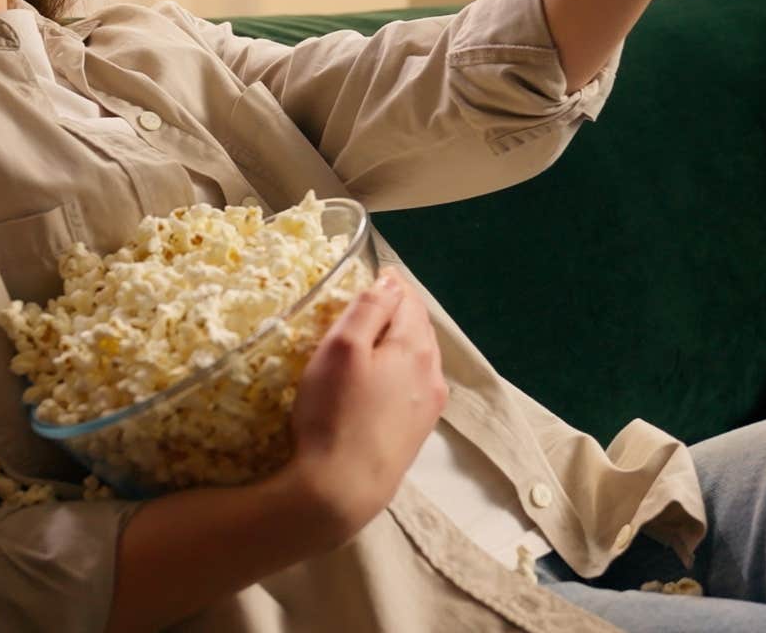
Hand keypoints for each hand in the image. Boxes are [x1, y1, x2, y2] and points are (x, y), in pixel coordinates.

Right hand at [273, 268, 447, 548]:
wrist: (342, 491)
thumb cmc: (334, 414)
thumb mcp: (341, 349)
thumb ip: (368, 309)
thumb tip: (391, 282)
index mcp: (415, 348)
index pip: (408, 300)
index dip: (389, 284)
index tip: (371, 275)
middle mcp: (431, 375)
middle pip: (418, 329)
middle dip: (397, 311)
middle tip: (367, 304)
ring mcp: (427, 408)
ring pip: (417, 359)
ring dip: (399, 343)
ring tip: (371, 340)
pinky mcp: (415, 434)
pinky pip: (412, 387)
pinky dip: (398, 372)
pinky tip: (379, 383)